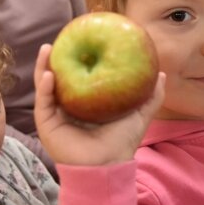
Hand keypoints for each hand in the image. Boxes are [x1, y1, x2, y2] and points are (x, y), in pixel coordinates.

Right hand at [33, 43, 165, 165]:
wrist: (107, 166)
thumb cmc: (121, 142)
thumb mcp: (139, 114)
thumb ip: (151, 96)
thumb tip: (161, 74)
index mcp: (87, 102)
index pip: (80, 75)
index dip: (80, 57)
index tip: (83, 38)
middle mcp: (69, 106)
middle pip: (60, 77)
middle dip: (57, 58)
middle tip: (61, 38)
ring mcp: (56, 114)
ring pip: (46, 85)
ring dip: (43, 66)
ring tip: (47, 49)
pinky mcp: (47, 124)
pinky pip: (42, 102)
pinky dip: (44, 87)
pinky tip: (49, 74)